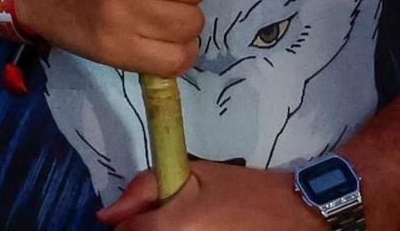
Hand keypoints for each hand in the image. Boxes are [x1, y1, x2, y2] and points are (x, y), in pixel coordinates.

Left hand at [99, 158, 329, 226]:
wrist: (293, 213)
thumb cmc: (243, 189)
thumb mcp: (194, 174)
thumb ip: (145, 188)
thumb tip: (106, 216)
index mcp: (174, 226)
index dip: (128, 220)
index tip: (138, 212)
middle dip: (145, 229)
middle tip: (167, 215)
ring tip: (187, 220)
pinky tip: (198, 228)